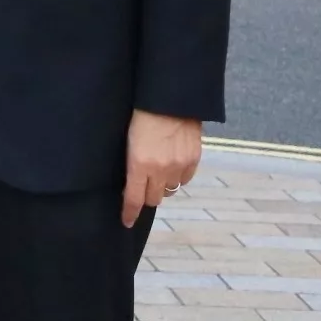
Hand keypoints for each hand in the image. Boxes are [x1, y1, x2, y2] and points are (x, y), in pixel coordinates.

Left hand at [121, 109, 202, 226]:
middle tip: (142, 188)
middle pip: (153, 198)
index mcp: (139, 164)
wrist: (169, 99)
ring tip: (157, 173)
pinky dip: (178, 177)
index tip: (127, 221)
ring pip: (170, 190)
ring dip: (162, 186)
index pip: (134, 198)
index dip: (130, 212)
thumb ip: (132, 163)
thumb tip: (132, 180)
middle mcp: (160, 169)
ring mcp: (179, 165)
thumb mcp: (129, 140)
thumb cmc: (141, 115)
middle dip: (146, 196)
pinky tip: (172, 166)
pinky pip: (185, 179)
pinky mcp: (193, 159)